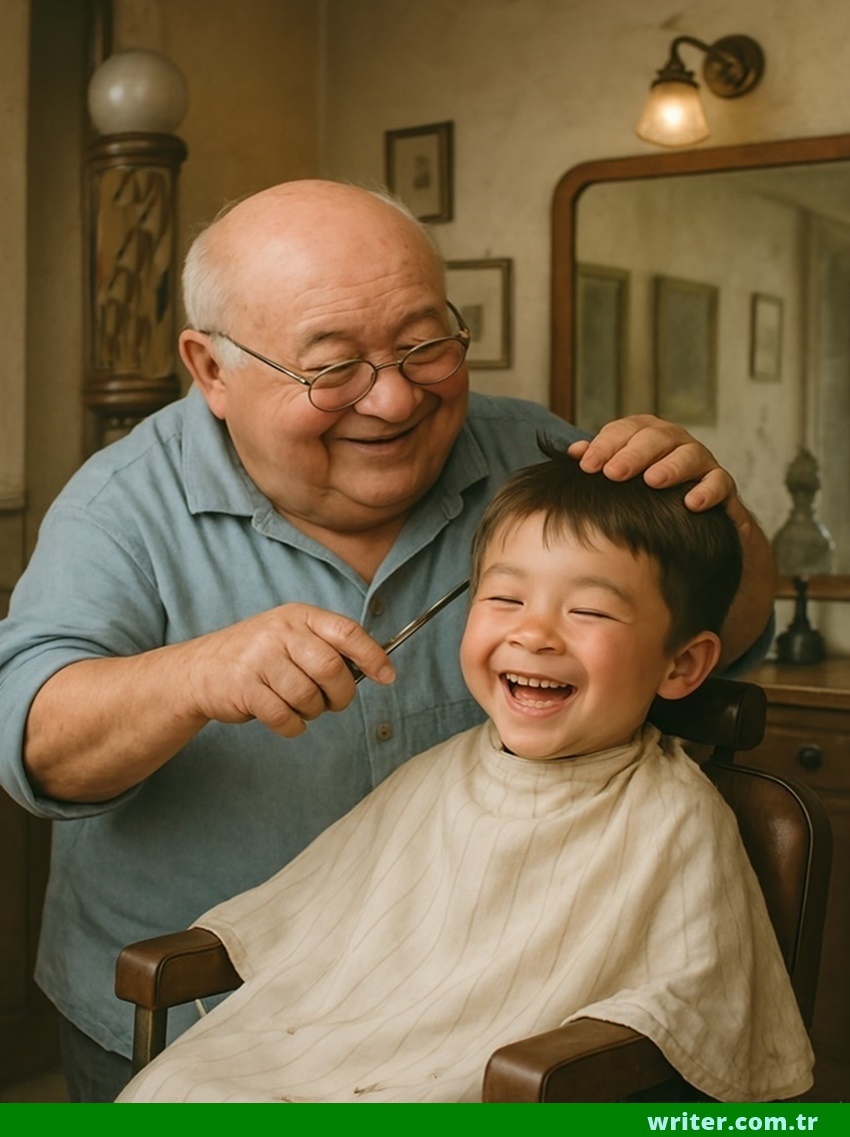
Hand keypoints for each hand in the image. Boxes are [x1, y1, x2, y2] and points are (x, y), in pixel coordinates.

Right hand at [185, 604, 394, 737]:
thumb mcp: (289, 636)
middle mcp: (279, 633)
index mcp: (298, 616)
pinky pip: (284, 717)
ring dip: (312, 711)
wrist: (198, 670)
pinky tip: (284, 718)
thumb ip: (326, 646)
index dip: (373, 655)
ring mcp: (259, 659)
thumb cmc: (257, 656)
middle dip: (341, 694)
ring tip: (301, 707)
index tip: (387, 676)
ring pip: (308, 697)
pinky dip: (292, 726)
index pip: (346, 631)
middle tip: (335, 703)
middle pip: (331, 668)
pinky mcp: (244, 688)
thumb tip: (374, 668)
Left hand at [568, 414, 734, 512]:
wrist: (695, 522)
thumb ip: (601, 462)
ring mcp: (701, 461)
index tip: (586, 465)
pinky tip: (690, 503)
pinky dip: (707, 491)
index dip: (605, 445)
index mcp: (648, 435)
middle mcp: (676, 442)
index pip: (625, 430)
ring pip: (690, 455)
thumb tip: (574, 452)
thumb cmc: (650, 494)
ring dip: (671, 466)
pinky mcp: (722, 485)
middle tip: (613, 472)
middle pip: (656, 437)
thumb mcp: (624, 477)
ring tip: (653, 480)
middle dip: (633, 454)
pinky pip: (719, 482)